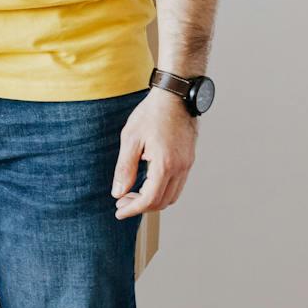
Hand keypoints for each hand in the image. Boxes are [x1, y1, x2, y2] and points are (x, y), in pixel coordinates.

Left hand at [112, 89, 196, 219]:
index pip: (149, 199)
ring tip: (133, 193)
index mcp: (165, 164)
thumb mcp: (130, 139)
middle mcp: (180, 168)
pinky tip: (147, 182)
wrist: (174, 96)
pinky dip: (162, 190)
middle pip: (162, 202)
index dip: (132, 209)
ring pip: (172, 196)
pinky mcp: (189, 159)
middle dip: (141, 206)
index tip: (119, 211)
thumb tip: (118, 193)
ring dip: (153, 200)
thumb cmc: (152, 114)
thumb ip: (125, 169)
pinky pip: (177, 184)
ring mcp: (187, 164)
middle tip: (123, 201)